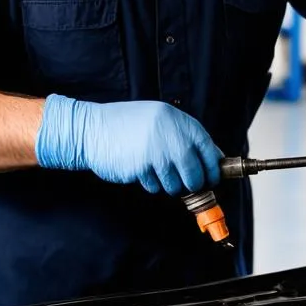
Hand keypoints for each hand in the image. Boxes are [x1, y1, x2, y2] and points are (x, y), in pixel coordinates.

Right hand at [35, 95, 221, 195]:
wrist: (91, 129)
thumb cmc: (127, 125)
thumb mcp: (159, 120)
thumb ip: (184, 135)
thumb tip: (213, 158)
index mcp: (177, 120)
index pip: (207, 147)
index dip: (212, 167)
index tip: (212, 177)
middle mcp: (169, 135)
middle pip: (195, 173)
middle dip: (193, 183)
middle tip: (187, 184)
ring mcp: (155, 152)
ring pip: (175, 184)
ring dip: (169, 185)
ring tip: (156, 172)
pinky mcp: (141, 168)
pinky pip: (155, 186)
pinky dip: (151, 184)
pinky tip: (140, 170)